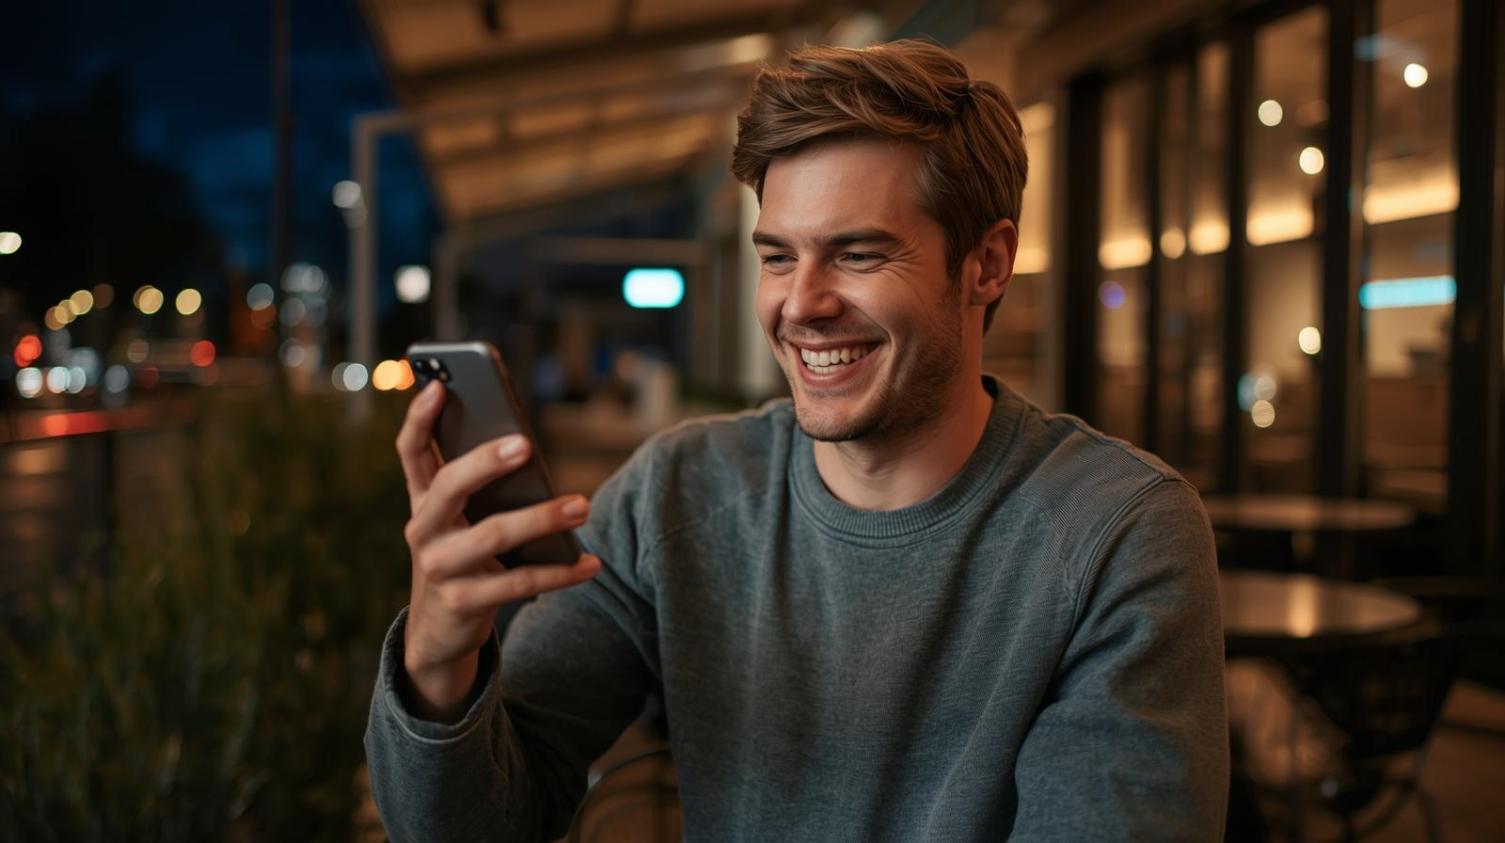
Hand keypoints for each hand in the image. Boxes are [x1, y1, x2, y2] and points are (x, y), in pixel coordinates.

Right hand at [395, 380, 600, 720]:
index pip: (411, 452)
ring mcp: (440, 568)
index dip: (420, 418)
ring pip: (493, 535)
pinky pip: (519, 583)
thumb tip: (525, 447)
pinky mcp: (464, 603)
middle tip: (526, 444)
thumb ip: (479, 486)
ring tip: (583, 505)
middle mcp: (423, 530)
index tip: (439, 386)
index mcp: (422, 501)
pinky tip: (590, 564)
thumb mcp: (459, 521)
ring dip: (542, 518)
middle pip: (451, 485)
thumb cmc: (462, 557)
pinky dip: (560, 573)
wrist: (438, 632)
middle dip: (487, 461)